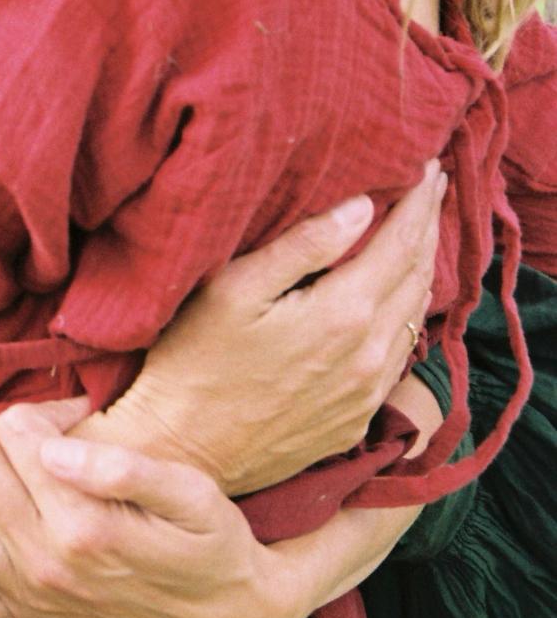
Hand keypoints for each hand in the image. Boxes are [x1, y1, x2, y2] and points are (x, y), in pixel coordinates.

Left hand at [0, 401, 299, 617]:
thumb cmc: (213, 544)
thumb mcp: (192, 495)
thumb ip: (123, 466)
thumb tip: (53, 445)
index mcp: (84, 528)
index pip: (14, 437)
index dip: (38, 411)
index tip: (71, 415)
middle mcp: (43, 567)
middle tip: (30, 428)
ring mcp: (25, 597)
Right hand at [85, 168, 445, 496]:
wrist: (182, 453)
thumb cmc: (192, 362)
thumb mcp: (231, 289)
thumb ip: (300, 246)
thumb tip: (360, 208)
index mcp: (341, 315)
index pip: (400, 244)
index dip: (419, 202)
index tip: (431, 165)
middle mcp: (368, 357)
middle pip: (418, 277)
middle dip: (428, 227)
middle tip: (434, 187)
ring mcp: (366, 393)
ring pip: (415, 319)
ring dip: (423, 270)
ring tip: (420, 233)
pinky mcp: (355, 418)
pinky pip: (399, 356)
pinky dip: (406, 315)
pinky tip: (396, 298)